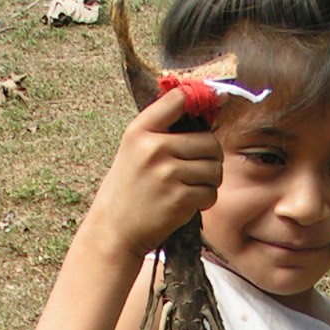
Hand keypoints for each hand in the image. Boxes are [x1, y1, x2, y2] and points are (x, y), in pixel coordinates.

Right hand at [82, 87, 223, 263]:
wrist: (115, 229)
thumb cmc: (129, 188)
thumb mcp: (133, 149)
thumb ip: (159, 129)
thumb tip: (201, 107)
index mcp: (140, 131)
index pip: (178, 99)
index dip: (199, 103)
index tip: (204, 114)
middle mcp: (154, 148)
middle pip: (209, 141)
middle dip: (212, 156)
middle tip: (202, 167)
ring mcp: (167, 174)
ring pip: (214, 168)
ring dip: (211, 180)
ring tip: (195, 186)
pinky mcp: (178, 199)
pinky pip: (210, 193)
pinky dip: (206, 199)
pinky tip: (191, 202)